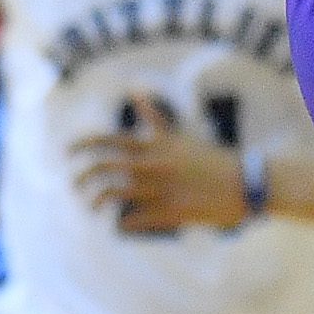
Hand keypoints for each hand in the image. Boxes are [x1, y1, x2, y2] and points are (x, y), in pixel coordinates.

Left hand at [72, 95, 248, 234]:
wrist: (245, 183)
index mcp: (158, 145)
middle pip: (103, 168)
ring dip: (96, 202)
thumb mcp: (182, 137)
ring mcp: (159, 189)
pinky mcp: (167, 212)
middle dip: (82, 177)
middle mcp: (155, 165)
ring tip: (92, 207)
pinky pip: (131, 220)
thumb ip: (155, 119)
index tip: (68, 152)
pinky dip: (122, 223)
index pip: (110, 141)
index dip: (84, 145)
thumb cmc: (212, 158)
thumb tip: (135, 91)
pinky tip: (122, 223)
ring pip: (112, 195)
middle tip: (75, 184)